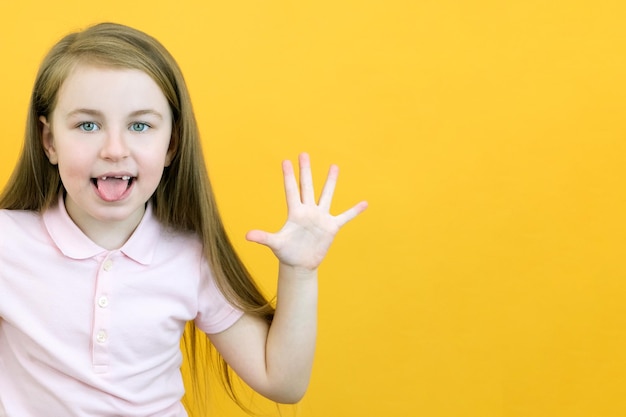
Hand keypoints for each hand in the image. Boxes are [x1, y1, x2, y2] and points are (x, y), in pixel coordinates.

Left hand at [246, 153, 367, 271]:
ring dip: (331, 182)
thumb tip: (247, 236)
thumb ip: (264, 237)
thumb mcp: (275, 244)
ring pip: (326, 195)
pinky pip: (345, 217)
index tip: (286, 161)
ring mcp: (320, 218)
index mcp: (295, 213)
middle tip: (304, 153)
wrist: (300, 264)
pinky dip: (354, 211)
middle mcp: (308, 211)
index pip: (292, 190)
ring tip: (334, 166)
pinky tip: (364, 203)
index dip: (289, 176)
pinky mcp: (331, 227)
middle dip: (306, 171)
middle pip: (308, 186)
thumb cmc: (286, 253)